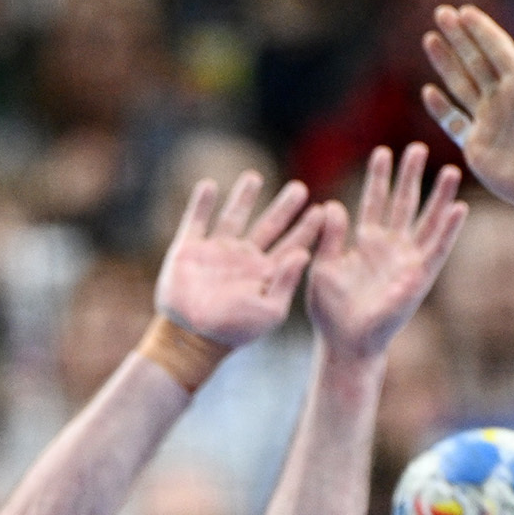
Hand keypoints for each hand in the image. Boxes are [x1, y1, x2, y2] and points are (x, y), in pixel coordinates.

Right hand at [154, 171, 327, 348]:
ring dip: (244, 197)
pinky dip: (200, 203)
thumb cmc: (234, 330)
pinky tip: (208, 185)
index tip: (325, 210)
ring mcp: (216, 253)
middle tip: (300, 187)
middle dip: (284, 207)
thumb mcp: (270, 311)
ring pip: (234, 216)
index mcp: (265, 273)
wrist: (191, 337)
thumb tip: (304, 253)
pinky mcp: (189, 250)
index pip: (292, 244)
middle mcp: (243, 259)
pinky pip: (196, 220)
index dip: (308, 228)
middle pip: (269, 225)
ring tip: (254, 177)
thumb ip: (287, 282)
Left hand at [304, 144, 467, 361]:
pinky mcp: (419, 277)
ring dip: (439, 197)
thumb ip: (329, 236)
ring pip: (427, 221)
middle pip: (404, 203)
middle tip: (418, 147)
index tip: (383, 151)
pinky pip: (437, 249)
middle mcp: (389, 246)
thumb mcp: (322, 266)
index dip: (379, 177)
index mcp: (364, 242)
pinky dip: (448, 229)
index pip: (374, 201)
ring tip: (451, 170)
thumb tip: (331, 205)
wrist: (345, 342)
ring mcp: (406, 260)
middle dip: (411, 176)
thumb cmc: (330, 310)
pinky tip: (459, 208)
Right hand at [422, 9, 513, 226]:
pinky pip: (453, 121)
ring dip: (445, 63)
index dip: (481, 29)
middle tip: (440, 12)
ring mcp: (488, 120)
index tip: (463, 10)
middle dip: (458, 37)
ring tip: (429, 40)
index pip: (498, 49)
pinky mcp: (476, 144)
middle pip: (475, 60)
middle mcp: (503, 99)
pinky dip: (440, 108)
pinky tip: (428, 91)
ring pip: (461, 84)